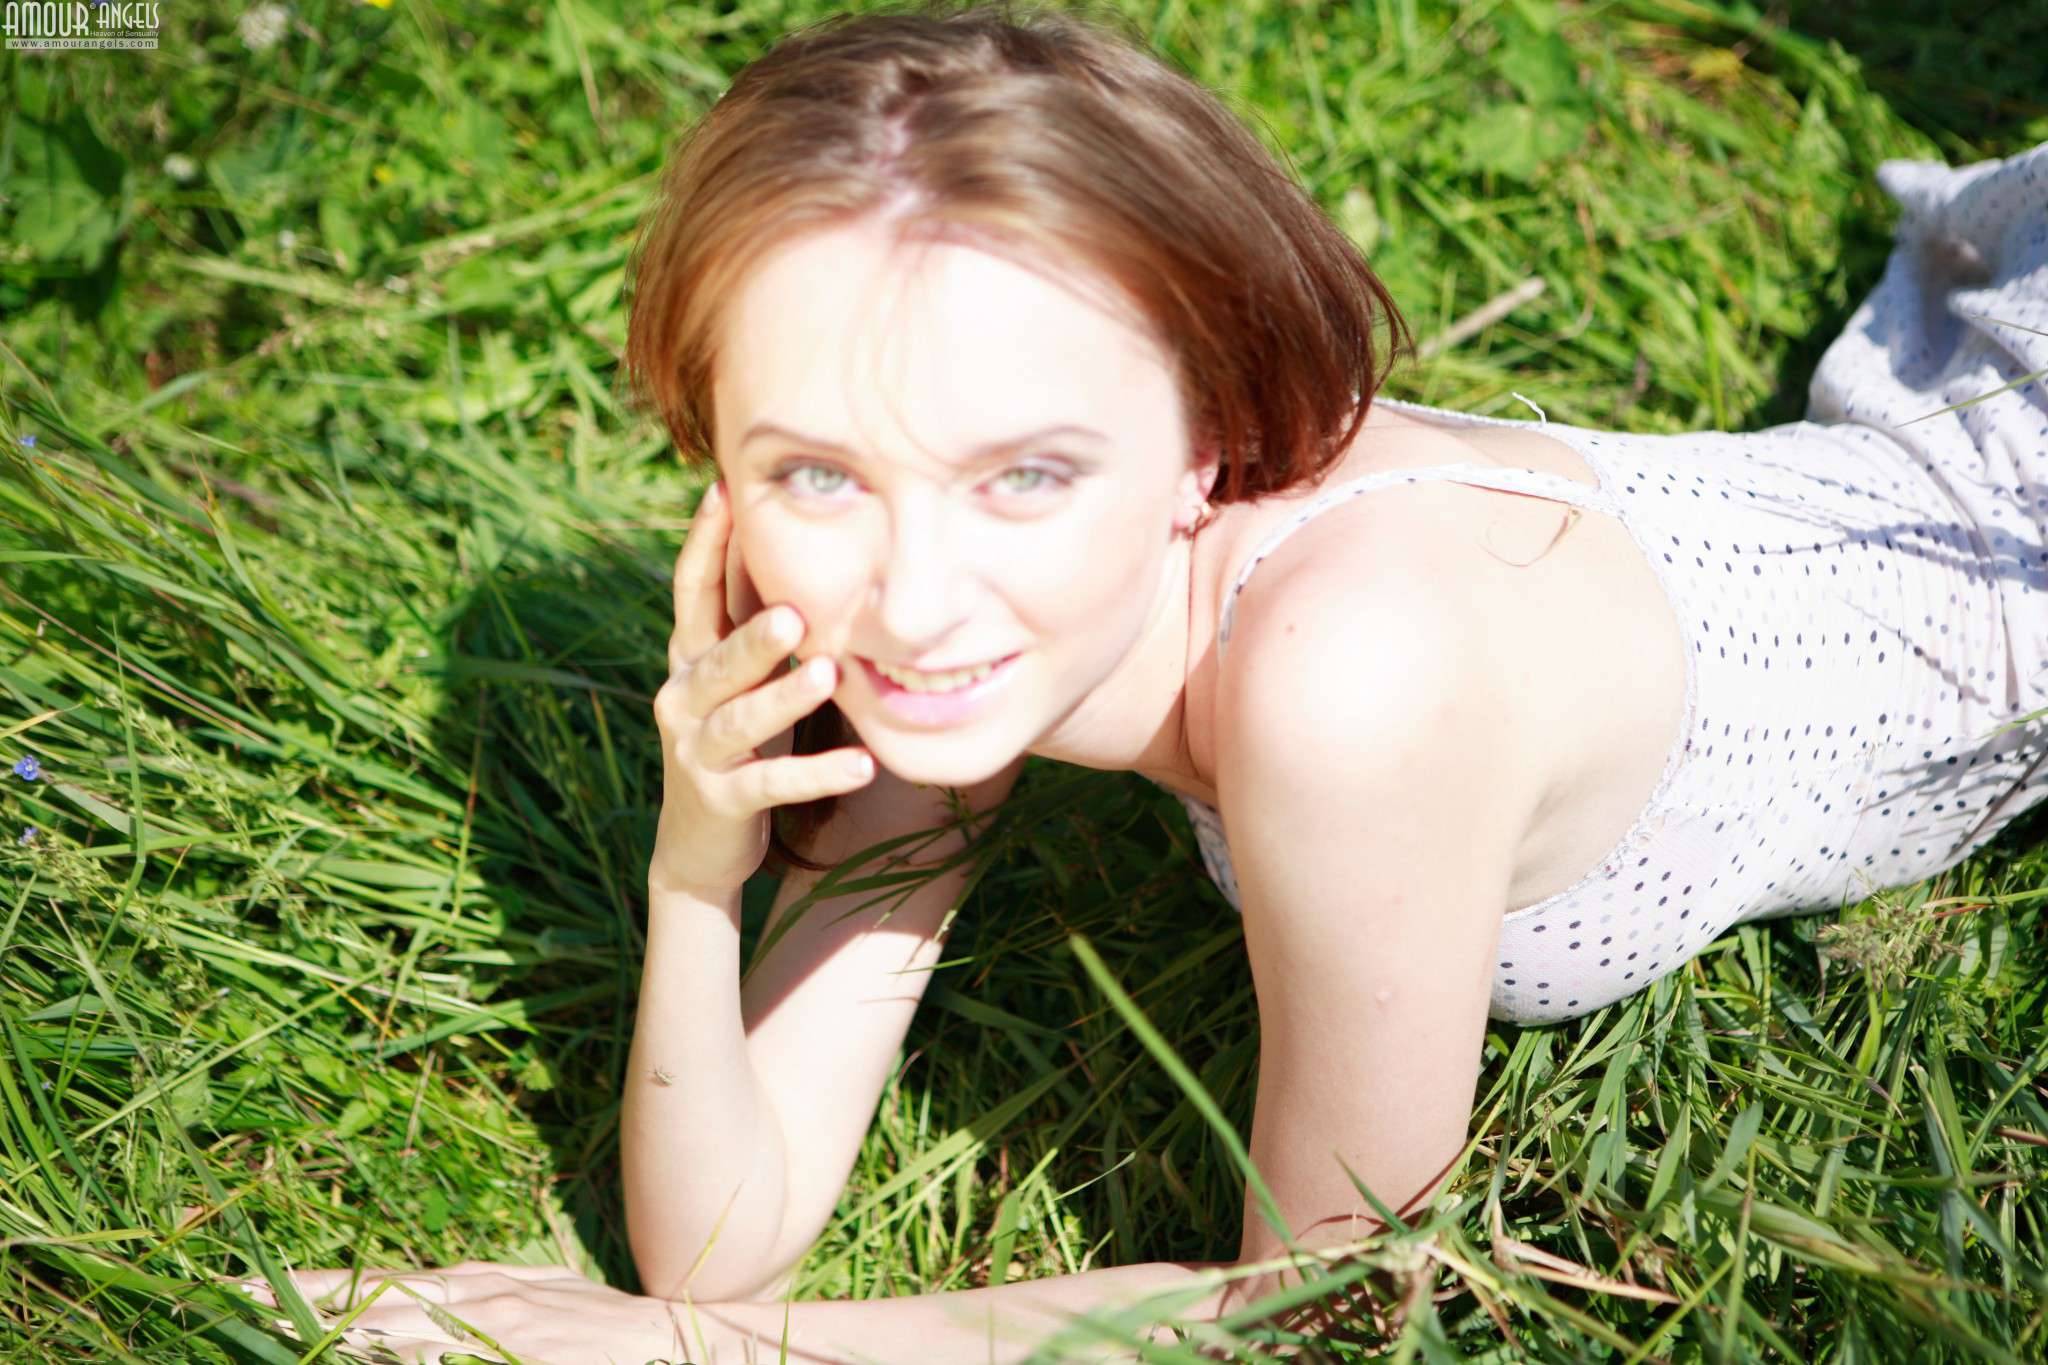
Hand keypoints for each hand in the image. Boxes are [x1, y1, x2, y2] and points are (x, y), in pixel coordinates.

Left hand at [234, 1259, 706, 1363]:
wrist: (678, 1341)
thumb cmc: (607, 1332)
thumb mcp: (537, 1305)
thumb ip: (481, 1306)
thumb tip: (421, 1314)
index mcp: (471, 1286)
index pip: (367, 1286)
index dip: (301, 1288)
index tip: (232, 1290)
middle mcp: (469, 1300)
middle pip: (356, 1302)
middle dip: (284, 1303)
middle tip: (212, 1299)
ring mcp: (486, 1329)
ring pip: (382, 1330)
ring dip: (322, 1328)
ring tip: (253, 1319)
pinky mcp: (508, 1350)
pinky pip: (434, 1354)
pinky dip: (391, 1348)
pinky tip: (348, 1342)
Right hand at [649, 481, 874, 894]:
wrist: (700, 843)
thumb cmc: (736, 738)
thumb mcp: (740, 674)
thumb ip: (755, 616)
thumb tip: (795, 540)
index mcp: (690, 656)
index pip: (692, 590)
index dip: (704, 542)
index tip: (723, 490)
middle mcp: (683, 696)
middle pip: (716, 655)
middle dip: (753, 632)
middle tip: (794, 609)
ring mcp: (698, 751)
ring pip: (741, 718)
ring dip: (784, 698)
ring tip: (826, 677)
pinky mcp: (723, 799)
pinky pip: (773, 783)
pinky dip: (819, 774)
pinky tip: (863, 765)